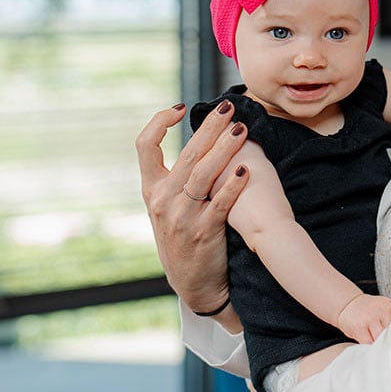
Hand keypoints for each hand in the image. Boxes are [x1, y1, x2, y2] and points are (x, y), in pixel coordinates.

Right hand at [136, 101, 249, 315]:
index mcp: (151, 189)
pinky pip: (220, 202)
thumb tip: (200, 139)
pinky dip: (233, 184)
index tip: (180, 108)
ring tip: (241, 129)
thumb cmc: (185, 238)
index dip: (159, 122)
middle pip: (186, 153)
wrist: (193, 285)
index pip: (144, 146)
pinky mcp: (204, 232)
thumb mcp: (167, 208)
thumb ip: (176, 178)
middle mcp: (162, 200)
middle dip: (209, 126)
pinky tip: (246, 168)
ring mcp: (181, 216)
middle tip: (227, 106)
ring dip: (224, 148)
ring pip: (204, 173)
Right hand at [335, 294, 390, 343]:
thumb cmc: (370, 309)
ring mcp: (368, 319)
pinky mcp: (358, 328)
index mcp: (389, 306)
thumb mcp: (385, 307)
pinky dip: (372, 347)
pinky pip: (368, 343)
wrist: (349, 304)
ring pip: (381, 338)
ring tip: (384, 348)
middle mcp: (379, 311)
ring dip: (382, 345)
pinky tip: (373, 347)